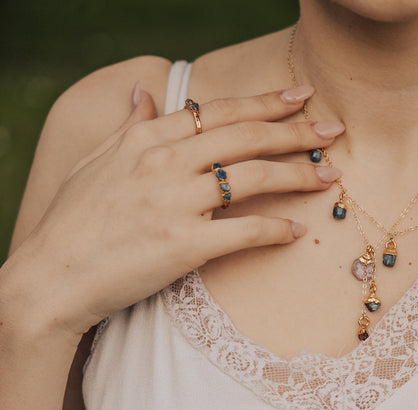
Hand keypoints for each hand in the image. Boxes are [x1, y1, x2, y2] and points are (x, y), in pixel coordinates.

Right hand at [4, 84, 343, 338]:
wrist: (51, 278)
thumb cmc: (73, 221)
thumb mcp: (95, 162)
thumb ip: (130, 127)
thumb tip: (144, 93)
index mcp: (148, 140)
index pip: (220, 111)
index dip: (265, 103)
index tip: (300, 98)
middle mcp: (165, 163)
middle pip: (246, 137)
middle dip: (296, 131)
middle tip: (334, 130)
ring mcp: (175, 202)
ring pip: (253, 177)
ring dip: (298, 174)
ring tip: (329, 176)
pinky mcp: (183, 244)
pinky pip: (244, 231)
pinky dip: (275, 229)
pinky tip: (296, 231)